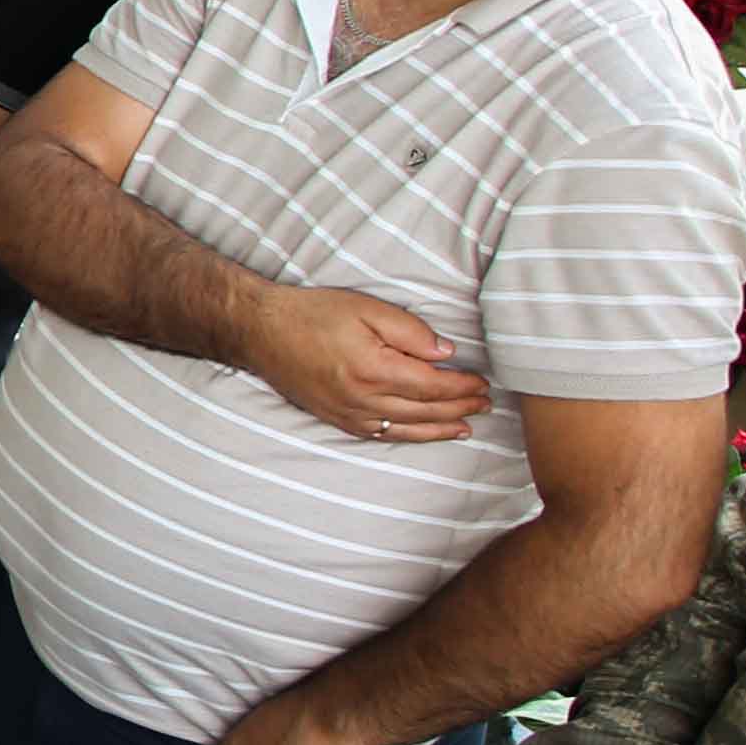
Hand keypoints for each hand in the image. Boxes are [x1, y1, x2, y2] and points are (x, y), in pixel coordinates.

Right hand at [247, 285, 491, 445]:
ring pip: (406, 428)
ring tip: (466, 426)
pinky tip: (423, 433)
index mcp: (375, 369)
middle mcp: (364, 398)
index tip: (482, 382)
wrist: (261, 331)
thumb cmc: (313, 313)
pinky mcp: (337, 419)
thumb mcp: (366, 308)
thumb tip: (445, 353)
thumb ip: (410, 331)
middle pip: (425, 410)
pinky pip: (381, 435)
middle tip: (485, 403)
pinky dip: (408, 436)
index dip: (462, 386)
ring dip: (441, 428)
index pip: (433, 385)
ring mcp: (349, 413)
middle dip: (460, 407)